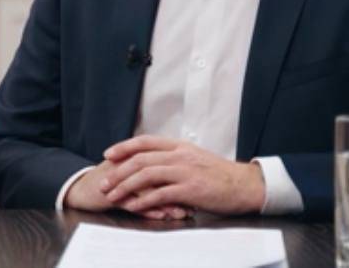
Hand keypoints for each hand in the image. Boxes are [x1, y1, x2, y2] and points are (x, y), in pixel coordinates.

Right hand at [64, 160, 192, 219]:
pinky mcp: (112, 193)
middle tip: (195, 201)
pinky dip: (148, 209)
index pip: (163, 160)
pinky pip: (132, 202)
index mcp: (137, 155)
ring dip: (165, 201)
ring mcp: (120, 178)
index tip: (198, 186)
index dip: (181, 173)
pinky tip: (161, 215)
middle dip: (177, 189)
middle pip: (157, 174)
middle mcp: (129, 164)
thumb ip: (153, 167)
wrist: (84, 188)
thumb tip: (179, 173)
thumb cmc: (112, 179)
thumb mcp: (133, 169)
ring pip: (147, 189)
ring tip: (181, 211)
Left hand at [99, 135, 265, 215]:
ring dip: (125, 185)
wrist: (244, 185)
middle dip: (118, 171)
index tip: (108, 154)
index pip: (145, 141)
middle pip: (140, 158)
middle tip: (103, 181)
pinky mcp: (190, 189)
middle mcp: (180, 155)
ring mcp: (184, 171)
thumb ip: (175, 158)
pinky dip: (144, 201)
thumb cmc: (220, 175)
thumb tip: (155, 161)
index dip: (124, 147)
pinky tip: (133, 207)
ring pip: (146, 174)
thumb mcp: (196, 158)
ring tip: (112, 195)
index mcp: (180, 146)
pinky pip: (160, 194)